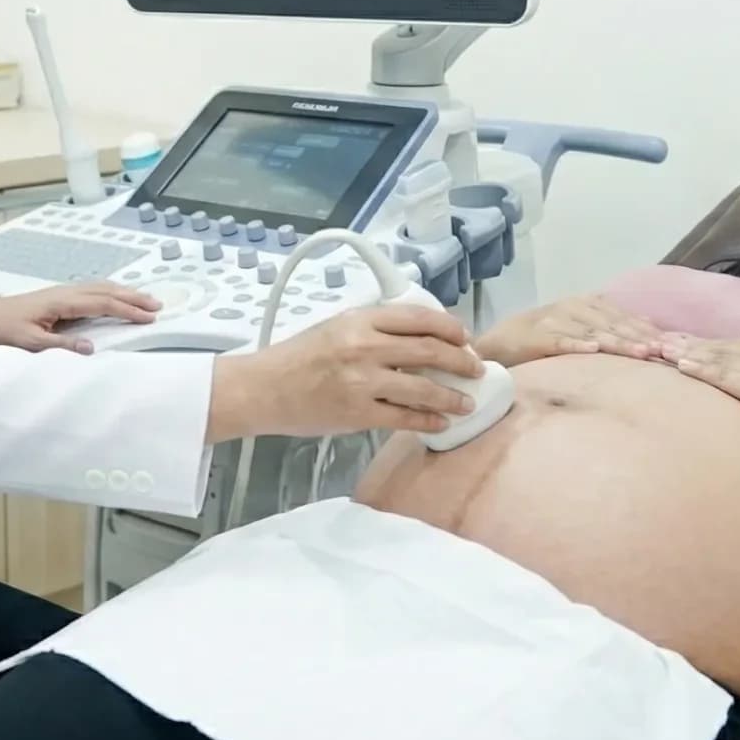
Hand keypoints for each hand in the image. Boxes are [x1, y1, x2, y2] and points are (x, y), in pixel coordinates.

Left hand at [0, 284, 157, 352]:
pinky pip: (91, 290)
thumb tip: (92, 348)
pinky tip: (115, 295)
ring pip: (100, 287)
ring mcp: (61, 292)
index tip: (149, 316)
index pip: (102, 304)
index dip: (127, 310)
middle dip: (133, 297)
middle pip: (106, 291)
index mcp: (61, 302)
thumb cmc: (2, 329)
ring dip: (124, 292)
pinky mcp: (58, 297)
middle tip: (158, 304)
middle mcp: (64, 292)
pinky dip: (110, 292)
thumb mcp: (29, 343)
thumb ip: (61, 346)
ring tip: (145, 298)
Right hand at [212, 304, 485, 440]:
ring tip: (466, 402)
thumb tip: (414, 338)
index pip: (417, 317)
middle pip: (428, 350)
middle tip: (475, 369)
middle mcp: (365, 347)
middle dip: (460, 361)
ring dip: (451, 396)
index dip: (448, 327)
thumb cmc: (296, 357)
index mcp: (360, 319)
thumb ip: (372, 328)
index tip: (464, 337)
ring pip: (422, 388)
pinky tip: (440, 422)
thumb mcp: (335, 326)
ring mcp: (363, 382)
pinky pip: (403, 418)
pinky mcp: (358, 413)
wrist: (263, 389)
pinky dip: (427, 420)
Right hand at [476, 294, 663, 366]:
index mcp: (585, 305)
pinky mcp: (535, 336)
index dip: (645, 330)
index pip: (621, 316)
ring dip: (617, 341)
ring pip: (592, 331)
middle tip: (661, 352)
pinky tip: (592, 351)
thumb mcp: (579, 329)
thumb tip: (650, 328)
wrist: (497, 344)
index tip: (669, 345)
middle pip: (611, 323)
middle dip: (638, 337)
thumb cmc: (543, 340)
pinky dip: (576, 345)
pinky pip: (559, 341)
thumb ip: (609, 327)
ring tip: (639, 353)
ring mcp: (553, 320)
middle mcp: (572, 308)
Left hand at [663, 333, 739, 459]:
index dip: (713, 343)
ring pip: (717, 356)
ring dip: (686, 352)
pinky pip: (722, 374)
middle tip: (659, 338)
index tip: (689, 340)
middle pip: (724, 344)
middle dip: (690, 342)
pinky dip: (699, 368)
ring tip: (658, 349)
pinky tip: (680, 367)